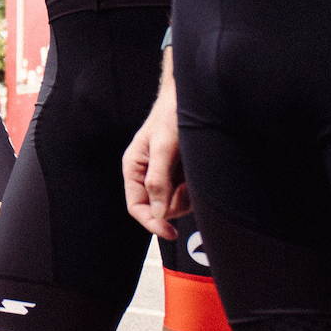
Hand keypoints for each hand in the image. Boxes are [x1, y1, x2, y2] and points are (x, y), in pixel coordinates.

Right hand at [123, 84, 189, 238]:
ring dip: (188, 193)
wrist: (191, 97)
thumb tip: (157, 213)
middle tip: (188, 182)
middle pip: (158, 208)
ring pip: (175, 202)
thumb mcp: (163, 147)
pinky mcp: (180, 173)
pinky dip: (194, 187)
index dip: (152, 222)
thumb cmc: (172, 115)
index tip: (171, 232)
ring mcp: (164, 175)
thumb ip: (158, 179)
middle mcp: (147, 174)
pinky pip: (187, 192)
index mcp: (134, 168)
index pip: (136, 206)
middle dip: (176, 201)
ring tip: (192, 169)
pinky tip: (197, 169)